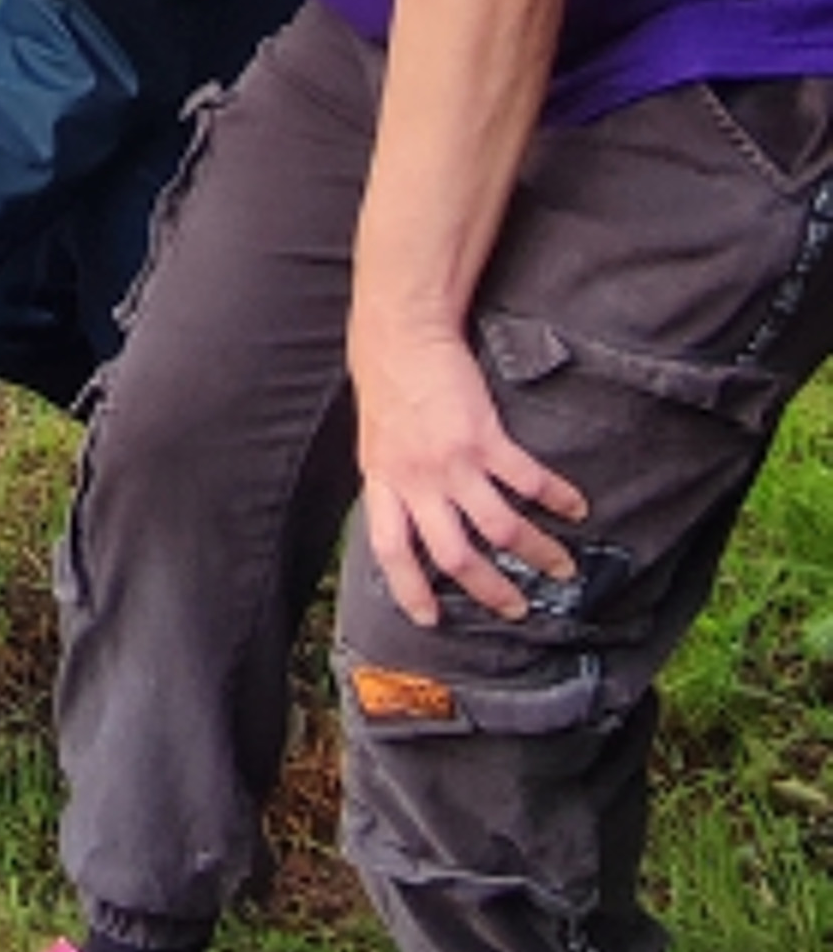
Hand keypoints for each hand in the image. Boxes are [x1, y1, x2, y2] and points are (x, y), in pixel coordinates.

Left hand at [351, 311, 584, 628]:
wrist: (402, 333)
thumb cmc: (386, 383)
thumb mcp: (375, 440)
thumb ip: (393, 478)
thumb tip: (411, 512)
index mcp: (383, 481)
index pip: (391, 549)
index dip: (409, 587)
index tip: (430, 618)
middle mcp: (416, 479)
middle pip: (455, 554)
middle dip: (490, 589)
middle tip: (516, 609)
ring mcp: (452, 460)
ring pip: (500, 528)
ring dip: (536, 553)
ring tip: (561, 569)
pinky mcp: (485, 437)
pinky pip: (527, 481)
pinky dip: (556, 499)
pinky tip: (576, 507)